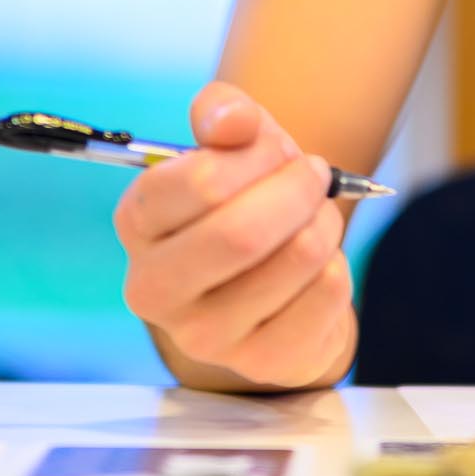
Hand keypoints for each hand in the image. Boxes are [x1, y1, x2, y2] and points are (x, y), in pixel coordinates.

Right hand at [115, 82, 352, 389]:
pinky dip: (338, 264)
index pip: (197, 182)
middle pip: (240, 233)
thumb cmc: (244, 200)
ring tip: (317, 216)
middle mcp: (154, 288)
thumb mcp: (231, 145)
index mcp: (136, 222)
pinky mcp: (261, 362)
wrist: (272, 280)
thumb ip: (224, 113)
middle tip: (313, 174)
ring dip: (324, 222)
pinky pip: (327, 294)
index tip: (275, 148)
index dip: (255, 155)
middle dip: (296, 189)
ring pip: (295, 259)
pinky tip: (319, 265)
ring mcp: (205, 336)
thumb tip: (231, 121)